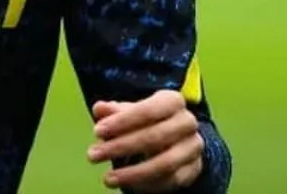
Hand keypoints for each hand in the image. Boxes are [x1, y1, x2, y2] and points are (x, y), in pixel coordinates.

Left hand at [87, 90, 202, 190]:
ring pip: (164, 164)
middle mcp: (187, 122)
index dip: (122, 122)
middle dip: (121, 147)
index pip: (149, 110)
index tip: (97, 131)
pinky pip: (170, 181)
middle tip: (93, 155)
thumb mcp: (131, 111)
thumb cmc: (147, 120)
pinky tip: (126, 184)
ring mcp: (193, 147)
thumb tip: (99, 109)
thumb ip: (114, 111)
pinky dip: (147, 185)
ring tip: (107, 179)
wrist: (177, 137)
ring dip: (133, 173)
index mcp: (173, 101)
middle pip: (155, 137)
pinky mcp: (193, 169)